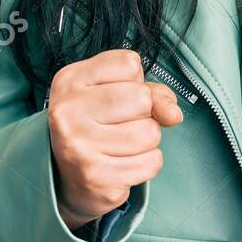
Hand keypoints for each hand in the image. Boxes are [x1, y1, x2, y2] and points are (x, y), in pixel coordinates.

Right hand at [47, 48, 182, 230]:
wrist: (67, 177)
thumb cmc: (96, 126)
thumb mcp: (118, 94)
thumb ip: (152, 93)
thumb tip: (174, 115)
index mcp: (70, 80)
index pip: (129, 64)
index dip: (135, 82)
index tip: (116, 97)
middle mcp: (68, 111)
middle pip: (142, 98)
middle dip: (144, 114)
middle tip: (120, 125)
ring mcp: (78, 145)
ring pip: (150, 133)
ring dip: (147, 142)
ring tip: (122, 146)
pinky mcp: (96, 177)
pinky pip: (151, 162)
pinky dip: (146, 164)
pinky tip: (124, 164)